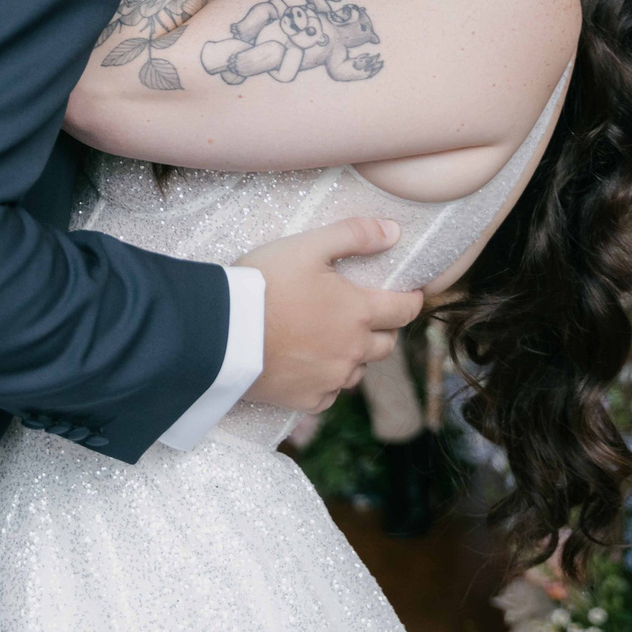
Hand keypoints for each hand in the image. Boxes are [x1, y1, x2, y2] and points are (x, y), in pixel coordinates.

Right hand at [238, 216, 421, 412]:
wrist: (221, 331)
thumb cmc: (264, 283)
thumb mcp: (307, 246)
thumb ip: (353, 235)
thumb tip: (394, 232)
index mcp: (358, 313)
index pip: (403, 310)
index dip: (411, 300)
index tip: (411, 296)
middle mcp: (352, 351)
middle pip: (386, 345)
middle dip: (381, 330)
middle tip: (363, 316)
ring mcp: (330, 380)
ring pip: (357, 371)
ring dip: (352, 356)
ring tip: (329, 340)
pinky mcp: (306, 400)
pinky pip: (328, 394)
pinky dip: (324, 381)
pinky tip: (307, 366)